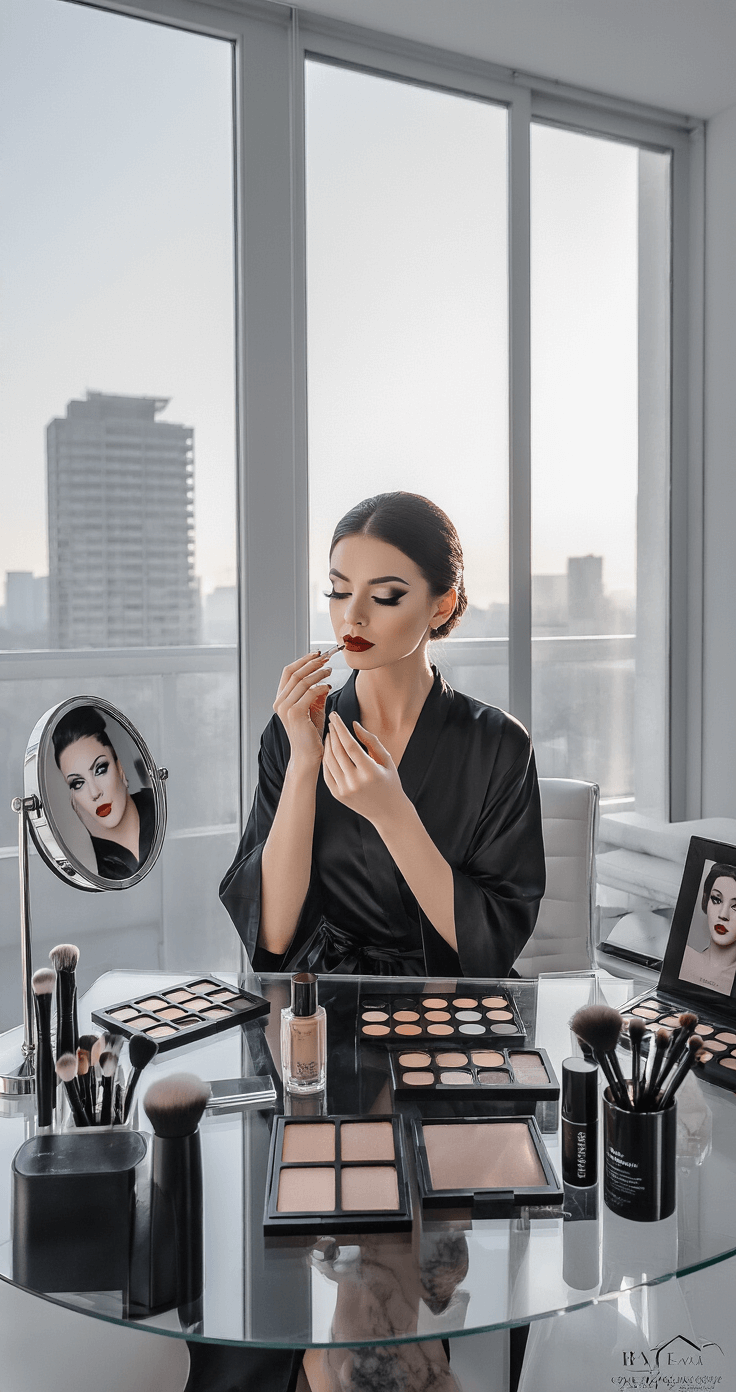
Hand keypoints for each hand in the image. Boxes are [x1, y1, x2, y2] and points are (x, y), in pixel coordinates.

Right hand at [273, 652, 331, 771]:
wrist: (308, 755)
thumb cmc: (310, 733)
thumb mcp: (313, 707)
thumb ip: (315, 691)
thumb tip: (322, 674)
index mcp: (281, 699)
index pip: (288, 671)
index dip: (303, 660)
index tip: (318, 654)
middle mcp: (280, 702)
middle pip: (295, 673)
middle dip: (312, 662)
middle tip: (326, 658)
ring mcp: (285, 708)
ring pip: (302, 681)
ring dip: (318, 673)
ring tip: (329, 670)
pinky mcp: (295, 714)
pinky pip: (309, 693)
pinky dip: (320, 686)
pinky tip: (328, 686)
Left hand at [323, 713, 407, 826]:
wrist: (388, 812)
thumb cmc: (390, 782)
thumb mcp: (387, 759)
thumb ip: (371, 740)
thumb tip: (353, 725)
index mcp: (370, 772)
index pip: (350, 745)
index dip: (340, 728)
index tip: (335, 715)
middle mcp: (355, 782)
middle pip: (338, 751)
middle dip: (333, 733)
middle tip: (331, 721)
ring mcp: (344, 790)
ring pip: (329, 761)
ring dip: (327, 744)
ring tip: (330, 733)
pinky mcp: (337, 795)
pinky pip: (327, 773)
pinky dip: (326, 759)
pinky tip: (329, 749)